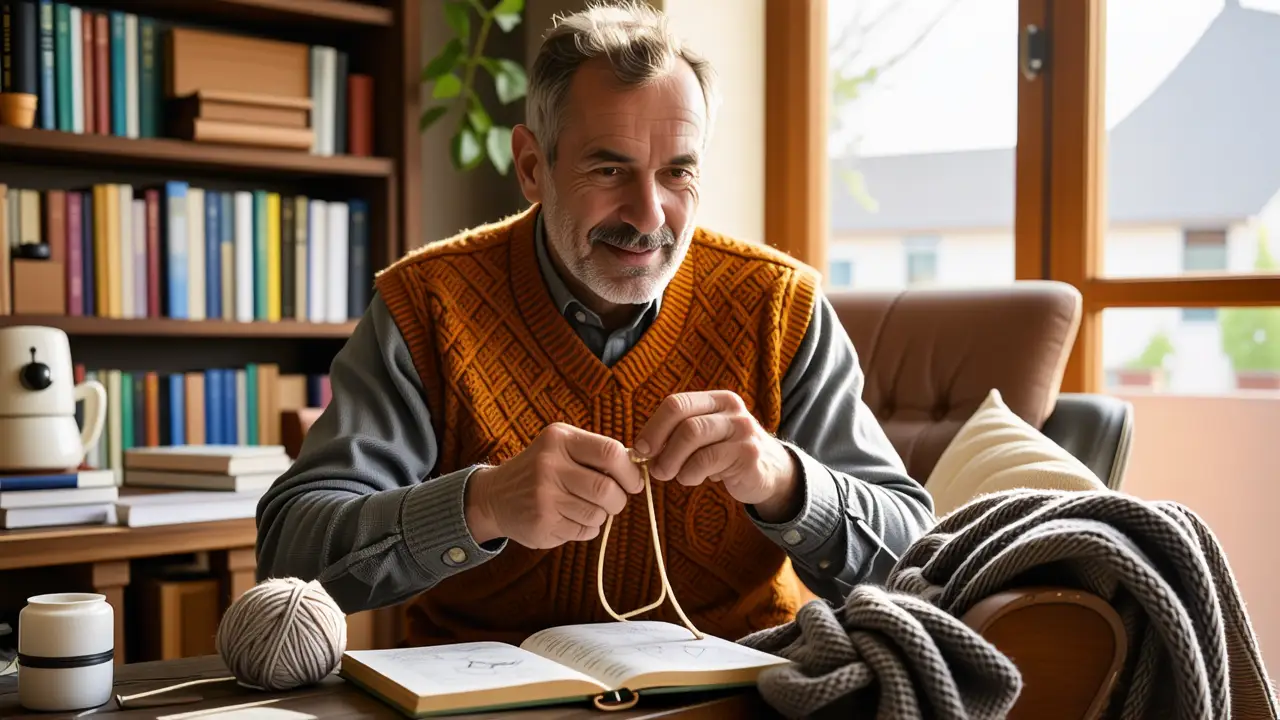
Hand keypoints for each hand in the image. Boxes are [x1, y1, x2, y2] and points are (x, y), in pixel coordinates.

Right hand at [464, 423, 644, 548]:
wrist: (495, 496)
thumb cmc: (542, 470)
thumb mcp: (562, 447)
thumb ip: (598, 453)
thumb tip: (640, 467)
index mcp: (559, 439)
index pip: (610, 453)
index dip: (630, 472)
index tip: (633, 482)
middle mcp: (549, 465)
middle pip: (607, 489)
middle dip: (619, 500)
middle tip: (613, 501)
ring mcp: (543, 497)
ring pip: (597, 514)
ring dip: (600, 515)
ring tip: (583, 507)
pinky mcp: (541, 524)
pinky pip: (584, 532)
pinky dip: (586, 529)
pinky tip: (568, 519)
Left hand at [633, 391, 801, 521]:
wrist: (771, 473)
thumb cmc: (727, 455)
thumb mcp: (705, 439)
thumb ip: (677, 436)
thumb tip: (640, 450)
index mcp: (717, 400)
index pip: (677, 403)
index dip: (653, 427)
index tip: (640, 449)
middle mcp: (731, 409)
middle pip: (683, 418)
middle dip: (660, 443)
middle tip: (653, 467)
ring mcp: (742, 429)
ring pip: (692, 435)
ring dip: (672, 460)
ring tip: (670, 475)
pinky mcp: (748, 454)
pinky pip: (706, 460)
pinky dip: (690, 473)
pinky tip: (692, 479)